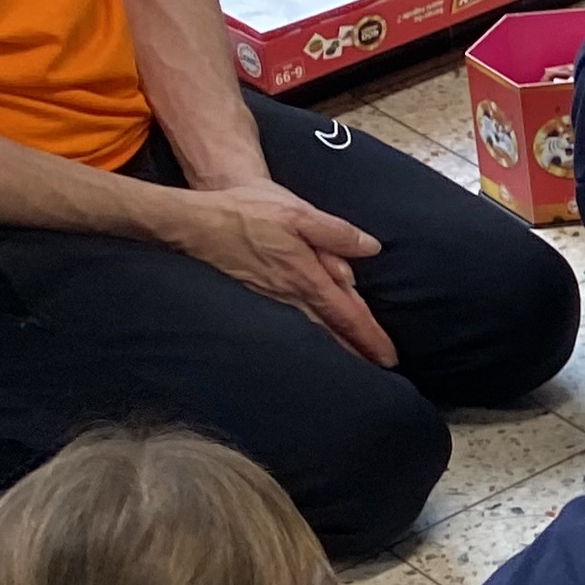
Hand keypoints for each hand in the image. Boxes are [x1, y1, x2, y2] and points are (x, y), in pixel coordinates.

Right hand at [164, 182, 394, 366]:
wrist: (195, 222)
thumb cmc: (246, 213)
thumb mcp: (298, 212)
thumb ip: (336, 233)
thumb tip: (370, 248)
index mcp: (306, 277)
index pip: (347, 315)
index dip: (370, 338)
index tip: (389, 358)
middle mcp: (290, 296)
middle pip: (332, 332)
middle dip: (358, 353)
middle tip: (382, 372)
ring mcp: (271, 301)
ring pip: (313, 331)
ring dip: (336, 349)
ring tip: (356, 364)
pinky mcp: (257, 298)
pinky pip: (293, 323)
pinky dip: (311, 336)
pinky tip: (314, 340)